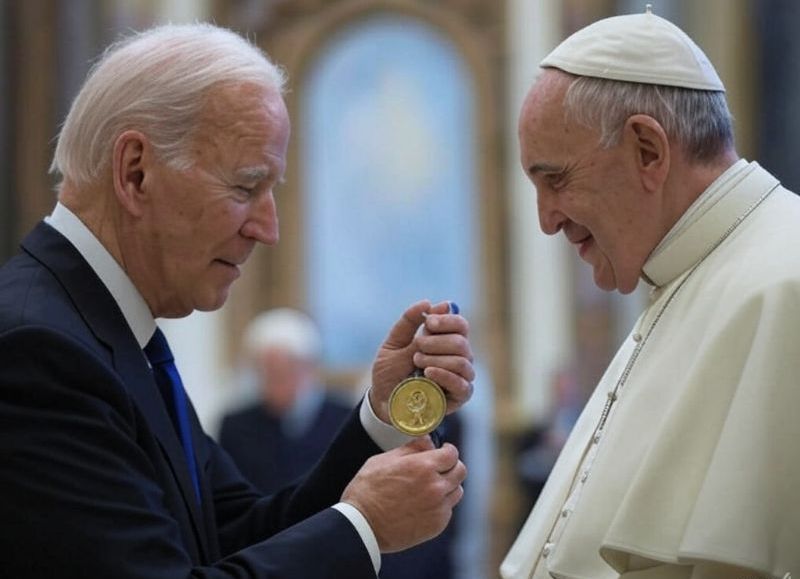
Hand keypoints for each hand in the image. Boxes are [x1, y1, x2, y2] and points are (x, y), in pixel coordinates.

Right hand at [341, 437, 466, 552]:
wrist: (362, 526)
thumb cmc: (368, 491)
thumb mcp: (384, 460)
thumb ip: (410, 448)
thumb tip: (428, 441)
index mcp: (423, 467)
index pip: (452, 453)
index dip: (447, 450)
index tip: (442, 451)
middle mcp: (435, 487)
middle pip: (460, 471)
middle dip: (451, 466)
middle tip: (438, 468)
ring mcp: (438, 507)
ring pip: (457, 491)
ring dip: (448, 486)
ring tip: (430, 487)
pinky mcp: (437, 525)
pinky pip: (448, 510)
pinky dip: (440, 505)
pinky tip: (423, 504)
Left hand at [369, 300, 473, 423]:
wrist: (382, 400)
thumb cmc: (390, 371)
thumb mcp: (393, 343)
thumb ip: (409, 322)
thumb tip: (429, 302)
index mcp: (445, 341)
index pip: (460, 324)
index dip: (447, 320)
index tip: (428, 322)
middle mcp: (458, 357)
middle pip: (462, 341)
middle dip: (437, 341)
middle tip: (417, 347)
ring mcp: (460, 377)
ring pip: (463, 361)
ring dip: (437, 358)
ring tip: (417, 361)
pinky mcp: (459, 397)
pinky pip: (462, 384)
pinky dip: (445, 374)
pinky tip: (428, 372)